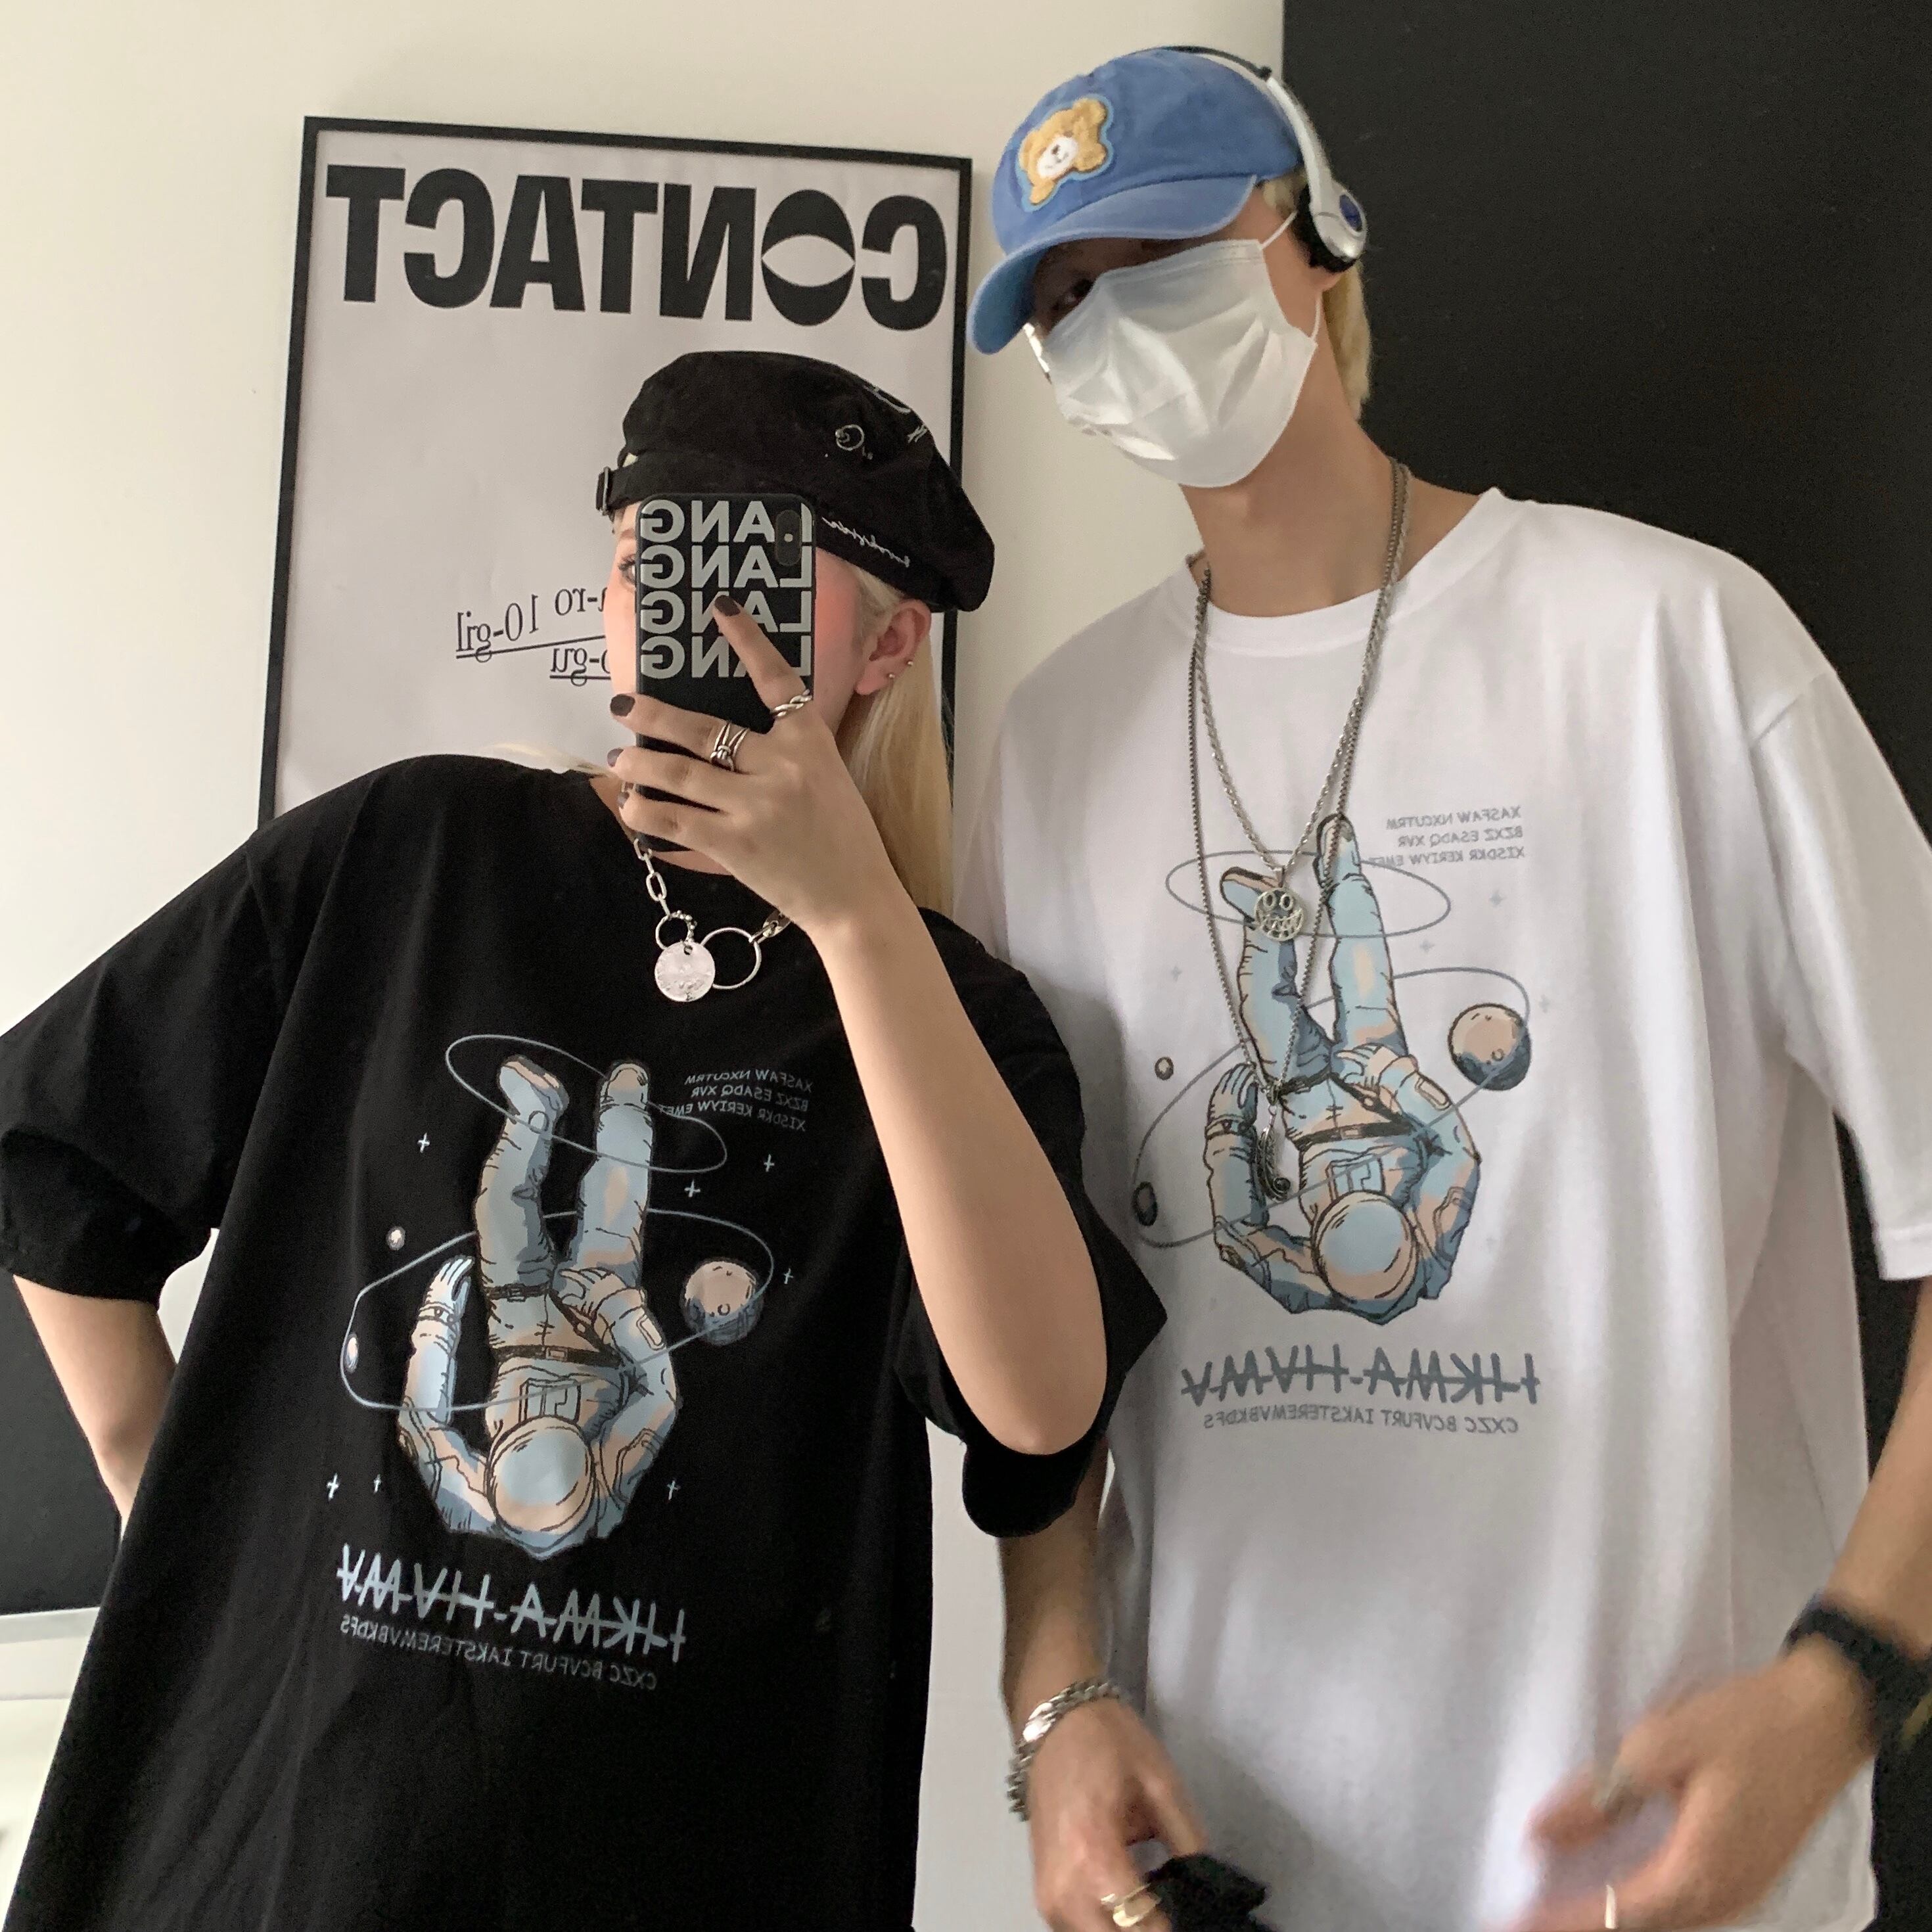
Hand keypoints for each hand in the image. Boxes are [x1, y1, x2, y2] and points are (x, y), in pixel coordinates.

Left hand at [610, 597, 903, 939]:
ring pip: (678, 772)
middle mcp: (781, 768)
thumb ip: (787, 751)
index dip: (747, 640)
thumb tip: (728, 735)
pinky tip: (632, 805)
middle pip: (703, 728)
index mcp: (811, 743)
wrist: (855, 900)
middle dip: (654, 714)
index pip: (776, 679)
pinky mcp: (733, 845)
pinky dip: (645, 811)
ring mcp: (755, 807)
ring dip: (639, 763)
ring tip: (622, 758)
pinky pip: (674, 820)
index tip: (720, 608)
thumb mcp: (828, 778)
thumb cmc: (842, 839)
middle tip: (624, 704)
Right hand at [1026, 1697, 1206, 1931]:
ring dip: (1128, 1926)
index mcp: (1094, 1857)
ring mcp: (1046, 1896)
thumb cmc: (1108, 1742)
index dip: (1177, 1925)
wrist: (1054, 1717)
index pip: (1142, 1925)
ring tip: (1160, 1903)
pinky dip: (1108, 1923)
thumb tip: (1210, 1890)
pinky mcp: (1042, 1892)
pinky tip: (1134, 1903)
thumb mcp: (1161, 1785)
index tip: (1201, 1915)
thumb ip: (1189, 1843)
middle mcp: (1063, 1888)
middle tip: (1179, 1907)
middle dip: (1151, 1928)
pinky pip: (1079, 1928)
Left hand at [1517, 1646, 1872, 1929]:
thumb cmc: (1747, 1724)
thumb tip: (1542, 1832)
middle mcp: (1725, 1897)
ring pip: (1668, 1922)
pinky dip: (1646, 1907)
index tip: (1518, 1920)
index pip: (1618, 1914)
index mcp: (1701, 1872)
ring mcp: (1743, 1891)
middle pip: (1643, 1928)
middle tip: (1531, 1918)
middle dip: (1586, 1926)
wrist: (1826, 1716)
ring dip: (1615, 1918)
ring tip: (1561, 1910)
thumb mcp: (1660, 1746)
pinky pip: (1687, 1907)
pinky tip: (1617, 1893)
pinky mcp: (1749, 1874)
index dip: (1564, 1920)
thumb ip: (1598, 1797)